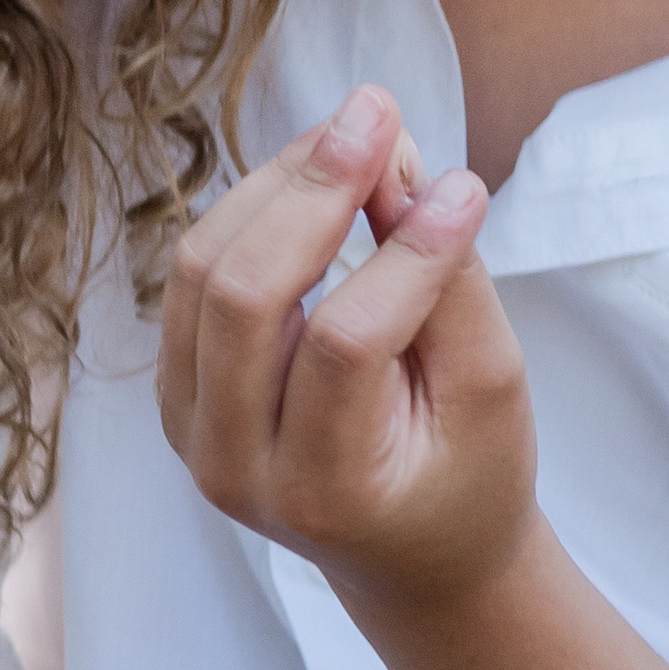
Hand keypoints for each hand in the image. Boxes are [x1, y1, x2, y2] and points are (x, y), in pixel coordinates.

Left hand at [155, 86, 536, 614]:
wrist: (413, 557)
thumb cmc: (468, 473)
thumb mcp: (490, 392)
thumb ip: (450, 283)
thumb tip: (410, 168)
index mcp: (323, 491)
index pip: (346, 342)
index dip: (404, 251)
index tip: (460, 182)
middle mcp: (234, 467)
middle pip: (245, 296)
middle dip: (314, 188)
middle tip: (379, 111)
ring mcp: (189, 429)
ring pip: (203, 270)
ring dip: (277, 184)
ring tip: (355, 134)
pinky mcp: (178, 387)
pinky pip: (194, 275)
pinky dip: (253, 210)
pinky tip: (315, 175)